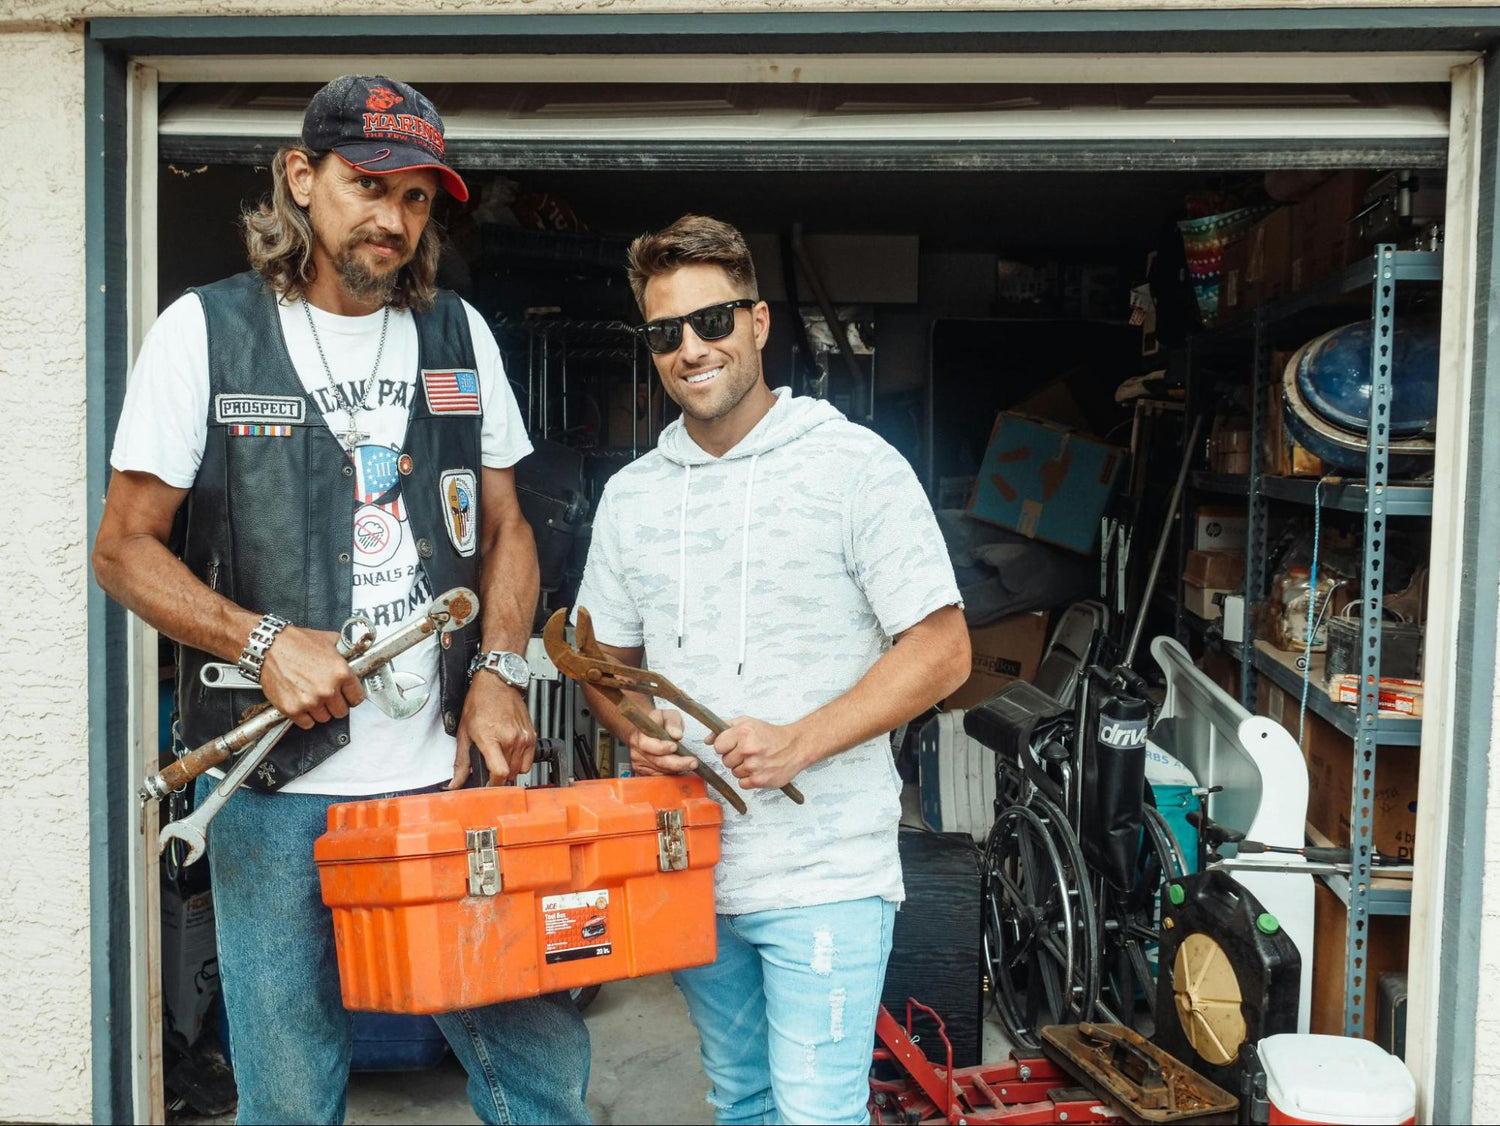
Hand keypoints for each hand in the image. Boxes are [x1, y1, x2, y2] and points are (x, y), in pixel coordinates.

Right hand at [258, 626, 363, 729]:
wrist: (269, 646)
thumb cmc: (295, 642)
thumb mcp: (328, 640)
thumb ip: (343, 652)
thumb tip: (352, 654)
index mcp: (340, 673)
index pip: (357, 697)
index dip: (352, 696)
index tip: (348, 696)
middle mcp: (327, 690)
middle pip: (342, 711)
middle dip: (336, 704)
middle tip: (327, 696)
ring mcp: (310, 701)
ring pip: (325, 718)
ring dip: (320, 711)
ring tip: (312, 697)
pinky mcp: (293, 709)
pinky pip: (307, 724)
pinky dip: (305, 717)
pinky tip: (302, 704)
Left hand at [450, 673, 535, 787]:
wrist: (497, 683)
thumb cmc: (480, 702)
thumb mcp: (464, 733)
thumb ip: (461, 762)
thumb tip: (456, 783)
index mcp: (491, 738)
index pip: (499, 773)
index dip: (493, 784)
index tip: (487, 785)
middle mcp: (511, 738)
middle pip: (509, 774)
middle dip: (498, 776)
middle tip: (489, 768)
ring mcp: (524, 737)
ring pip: (520, 769)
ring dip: (509, 769)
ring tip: (499, 758)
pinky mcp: (532, 735)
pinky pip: (529, 760)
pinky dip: (520, 762)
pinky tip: (510, 752)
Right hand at [628, 709, 697, 775]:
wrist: (645, 730)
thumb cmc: (657, 722)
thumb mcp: (667, 715)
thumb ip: (673, 722)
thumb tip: (677, 734)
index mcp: (640, 735)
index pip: (648, 744)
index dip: (661, 747)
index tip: (675, 746)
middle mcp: (637, 750)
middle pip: (657, 761)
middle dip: (677, 763)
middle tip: (692, 762)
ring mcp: (639, 762)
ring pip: (660, 770)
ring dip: (677, 769)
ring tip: (690, 764)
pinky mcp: (643, 771)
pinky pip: (659, 775)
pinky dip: (671, 773)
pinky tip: (680, 768)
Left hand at [711, 716, 809, 791]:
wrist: (795, 746)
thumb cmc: (772, 735)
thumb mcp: (747, 723)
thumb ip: (725, 728)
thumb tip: (707, 739)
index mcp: (743, 733)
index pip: (718, 746)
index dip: (725, 746)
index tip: (734, 744)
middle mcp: (748, 749)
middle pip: (725, 760)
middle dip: (734, 757)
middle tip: (749, 752)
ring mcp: (753, 766)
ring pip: (734, 772)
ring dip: (742, 768)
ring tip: (756, 760)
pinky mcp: (759, 780)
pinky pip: (742, 783)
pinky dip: (749, 779)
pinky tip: (759, 769)